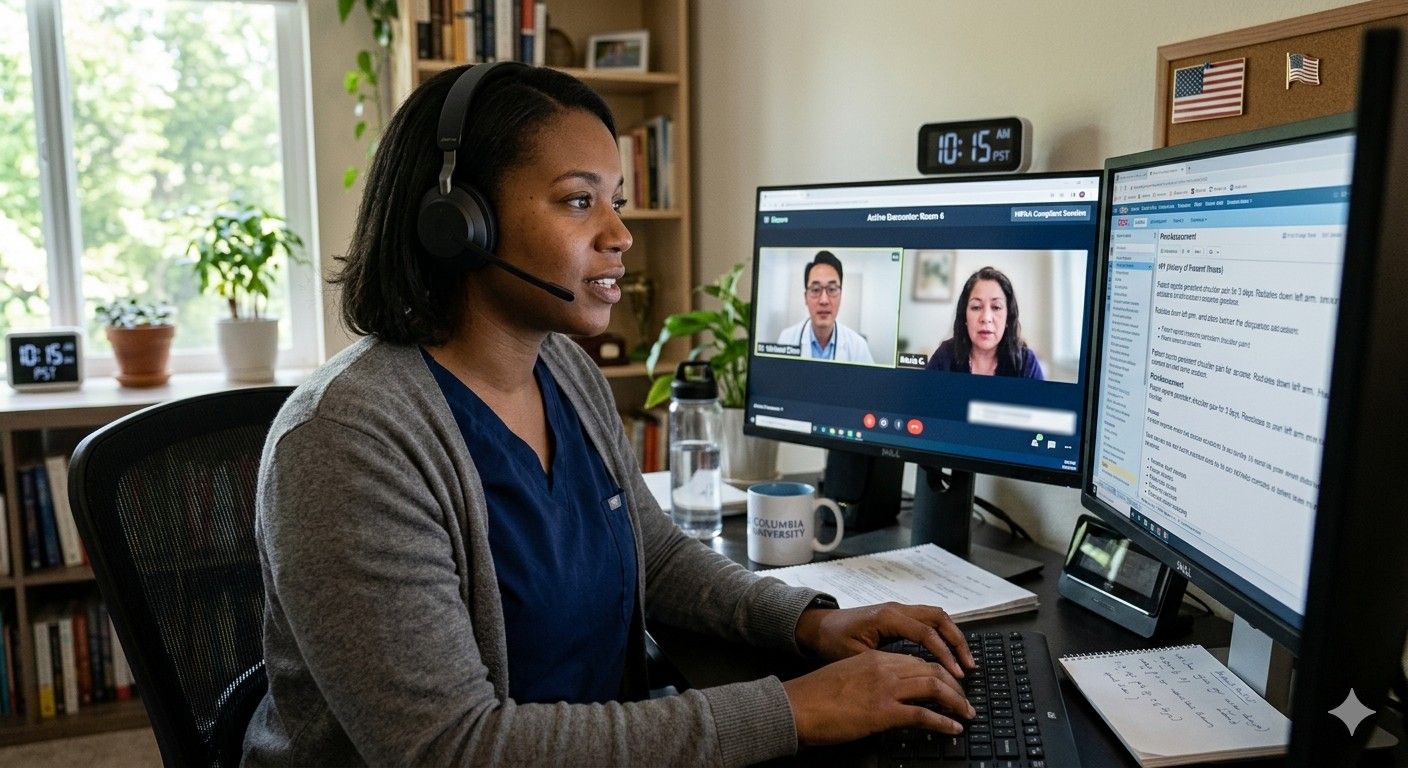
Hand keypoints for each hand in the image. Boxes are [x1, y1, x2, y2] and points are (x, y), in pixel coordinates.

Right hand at [782, 649, 975, 745]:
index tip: (950, 684)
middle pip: (932, 670)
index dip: (939, 673)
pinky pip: (923, 714)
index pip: (918, 660)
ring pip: (934, 687)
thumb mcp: (847, 675)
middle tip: (965, 700)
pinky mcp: (883, 711)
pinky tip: (953, 728)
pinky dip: (943, 722)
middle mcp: (884, 668)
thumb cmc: (816, 695)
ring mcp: (885, 688)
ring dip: (956, 702)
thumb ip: (870, 677)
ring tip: (966, 714)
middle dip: (955, 686)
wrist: (797, 705)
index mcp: (875, 658)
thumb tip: (889, 692)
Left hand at [794, 602, 975, 679]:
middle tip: (969, 666)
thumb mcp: (854, 656)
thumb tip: (912, 676)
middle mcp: (897, 608)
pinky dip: (942, 634)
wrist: (817, 626)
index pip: (926, 633)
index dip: (944, 654)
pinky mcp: (898, 615)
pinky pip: (927, 620)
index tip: (955, 674)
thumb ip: (883, 664)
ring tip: (964, 660)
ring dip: (952, 636)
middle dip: (957, 641)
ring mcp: (898, 609)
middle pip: (939, 618)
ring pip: (936, 616)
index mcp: (887, 617)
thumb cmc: (832, 641)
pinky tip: (948, 652)